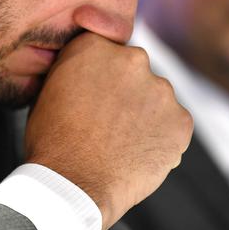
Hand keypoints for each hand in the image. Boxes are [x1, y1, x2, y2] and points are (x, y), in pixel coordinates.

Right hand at [25, 32, 192, 229]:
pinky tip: (138, 152)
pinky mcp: (180, 119)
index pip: (107, 50)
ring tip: (122, 141)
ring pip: (155, 96)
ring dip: (144, 113)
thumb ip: (73, 69)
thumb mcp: (48, 89)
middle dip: (126, 89)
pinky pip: (173, 123)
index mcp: (96, 46)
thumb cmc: (52, 139)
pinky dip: (162, 136)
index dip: (101, 73)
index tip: (96, 92)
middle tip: (109, 120)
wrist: (72, 183)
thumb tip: (83, 70)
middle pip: (134, 69)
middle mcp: (132, 58)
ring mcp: (160, 88)